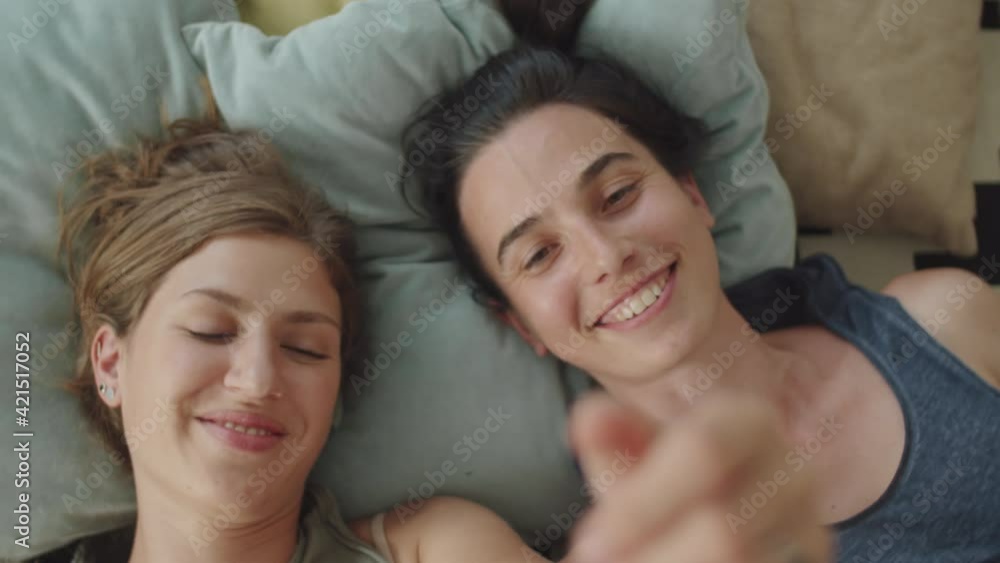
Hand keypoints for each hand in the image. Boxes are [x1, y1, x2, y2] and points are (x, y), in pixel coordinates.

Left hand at [564, 392, 832, 562]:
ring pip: (737, 560)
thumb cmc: (665, 485)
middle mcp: (793, 474)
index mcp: (747, 422)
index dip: (641, 502)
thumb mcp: (632, 455)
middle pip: (725, 530)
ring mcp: (809, 530)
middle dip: (653, 554)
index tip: (588, 542)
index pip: (702, 451)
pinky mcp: (808, 560)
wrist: (711, 525)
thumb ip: (609, 436)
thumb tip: (589, 420)